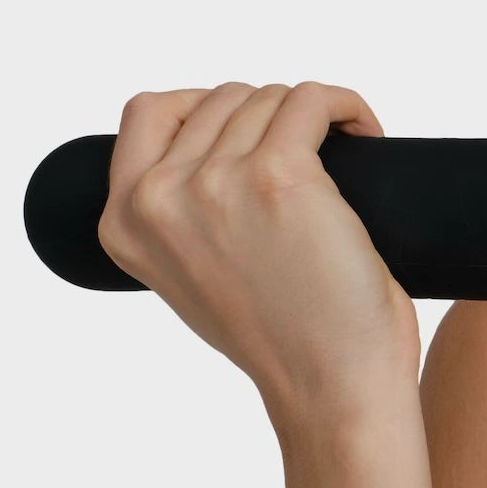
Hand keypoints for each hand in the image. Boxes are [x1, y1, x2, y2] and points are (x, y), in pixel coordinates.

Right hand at [97, 80, 419, 424]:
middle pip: (220, 99)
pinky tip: (364, 132)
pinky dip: (346, 106)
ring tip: (341, 153)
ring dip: (311, 115)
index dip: (204, 107)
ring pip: (269, 99)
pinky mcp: (279, 174)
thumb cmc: (280, 336)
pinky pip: (314, 99)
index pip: (148, 112)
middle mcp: (157, 198)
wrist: (331, 388)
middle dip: (267, 116)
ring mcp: (214, 183)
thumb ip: (178, 214)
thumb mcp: (191, 274)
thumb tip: (207, 144)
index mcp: (122, 223)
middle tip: (308, 155)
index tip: (248, 129)